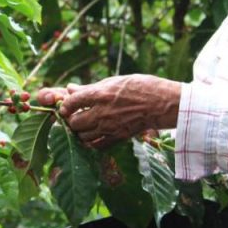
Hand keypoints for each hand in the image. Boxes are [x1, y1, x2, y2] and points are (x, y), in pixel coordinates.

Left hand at [40, 74, 181, 148]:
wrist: (163, 104)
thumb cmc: (141, 87)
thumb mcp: (114, 81)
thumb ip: (90, 88)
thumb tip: (70, 88)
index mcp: (100, 94)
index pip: (72, 102)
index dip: (65, 105)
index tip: (66, 105)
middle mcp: (102, 113)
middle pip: (74, 123)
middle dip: (71, 120)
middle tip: (75, 115)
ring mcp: (110, 127)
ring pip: (83, 136)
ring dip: (80, 131)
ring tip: (85, 125)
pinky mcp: (118, 138)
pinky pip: (96, 145)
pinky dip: (91, 142)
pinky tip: (94, 134)